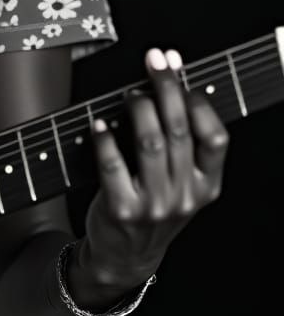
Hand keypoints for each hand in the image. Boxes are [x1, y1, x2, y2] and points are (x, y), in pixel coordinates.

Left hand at [79, 47, 228, 293]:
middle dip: (167, 87)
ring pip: (151, 143)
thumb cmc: (153, 205)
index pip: (216, 137)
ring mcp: (155, 204)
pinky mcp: (123, 209)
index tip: (181, 69)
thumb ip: (181, 139)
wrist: (125, 256)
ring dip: (139, 108)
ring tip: (130, 92)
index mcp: (207, 185)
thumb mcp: (181, 182)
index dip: (199, 100)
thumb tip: (172, 76)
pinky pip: (112, 164)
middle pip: (180, 130)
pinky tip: (98, 122)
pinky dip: (104, 138)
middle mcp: (186, 195)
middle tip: (154, 59)